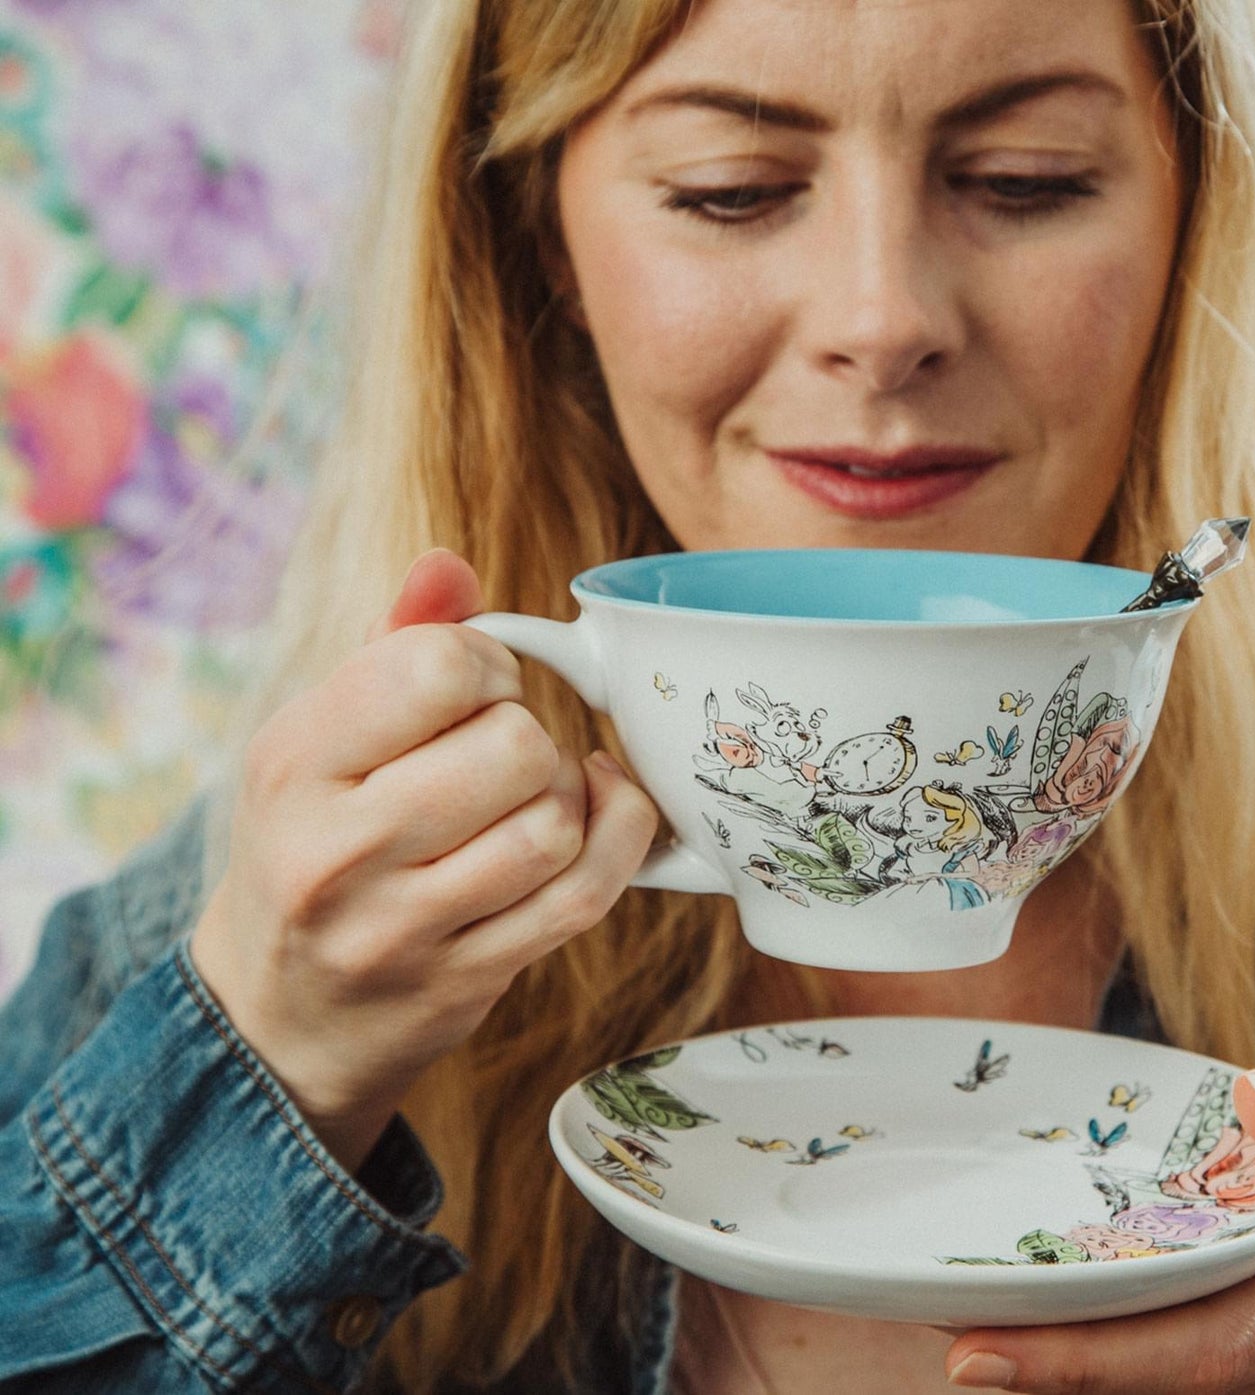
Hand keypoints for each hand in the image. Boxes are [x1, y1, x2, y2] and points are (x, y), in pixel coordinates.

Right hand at [189, 549, 656, 1171]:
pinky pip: (583, 894)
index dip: (485, 663)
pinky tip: (593, 816)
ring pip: (552, 824)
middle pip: (514, 747)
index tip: (474, 688)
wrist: (280, 1014)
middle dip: (529, 732)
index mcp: (290, 760)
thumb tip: (451, 564)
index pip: (435, 667)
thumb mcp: (323, 740)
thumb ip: (395, 644)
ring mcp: (398, 928)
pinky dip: (615, 839)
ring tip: (529, 796)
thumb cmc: (318, 845)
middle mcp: (334, 848)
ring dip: (566, 797)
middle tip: (501, 750)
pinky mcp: (463, 980)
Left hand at [945, 1058, 1254, 1393]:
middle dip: (1061, 1377)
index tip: (993, 1345)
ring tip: (980, 1338)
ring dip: (1083, 1380)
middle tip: (955, 1349)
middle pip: (1174, 1385)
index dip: (1102, 1352)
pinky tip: (1055, 1344)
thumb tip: (1254, 1096)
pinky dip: (1130, 1377)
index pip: (1212, 1332)